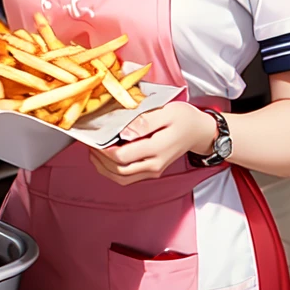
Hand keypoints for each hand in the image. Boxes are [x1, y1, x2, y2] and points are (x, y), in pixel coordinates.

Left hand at [89, 102, 217, 185]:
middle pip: (118, 170)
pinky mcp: (152, 170)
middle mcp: (154, 165)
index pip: (122, 156)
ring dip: (104, 167)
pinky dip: (113, 170)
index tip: (93, 137)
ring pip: (121, 178)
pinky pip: (128, 177)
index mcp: (156, 149)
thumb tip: (124, 131)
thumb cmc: (185, 119)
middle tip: (88, 143)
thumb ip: (145, 121)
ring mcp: (153, 170)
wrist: (200, 132)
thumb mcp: (167, 112)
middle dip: (99, 159)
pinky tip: (106, 158)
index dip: (103, 149)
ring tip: (93, 151)